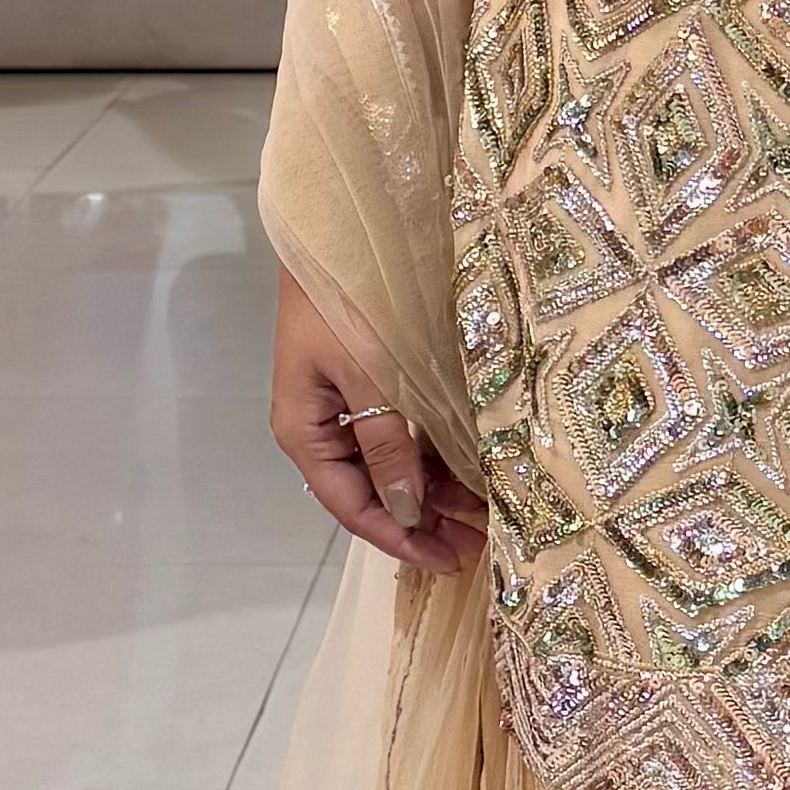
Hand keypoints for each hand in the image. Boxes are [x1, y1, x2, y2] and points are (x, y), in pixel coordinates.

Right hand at [269, 264, 485, 574]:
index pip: (352, 507)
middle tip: (481, 544)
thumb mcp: (369, 374)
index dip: (400, 538)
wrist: (338, 229)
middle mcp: (322, 428)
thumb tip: (407, 512)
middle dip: (425, 522)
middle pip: (373, 493)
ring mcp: (345, 407)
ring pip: (392, 467)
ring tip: (485, 512)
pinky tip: (471, 470)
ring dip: (435, 492)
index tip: (449, 561)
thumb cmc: (345, 299)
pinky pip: (401, 436)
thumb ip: (386, 445)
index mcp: (304, 432)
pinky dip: (434, 457)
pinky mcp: (370, 384)